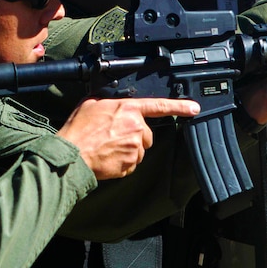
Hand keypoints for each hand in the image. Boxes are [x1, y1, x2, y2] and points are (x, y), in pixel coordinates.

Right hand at [57, 97, 200, 179]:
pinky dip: (122, 163)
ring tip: (107, 148)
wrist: (72, 154)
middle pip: (146, 134)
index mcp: (128, 109)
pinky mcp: (130, 164)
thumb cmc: (78, 129)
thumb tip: (112, 104)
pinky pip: (131, 164)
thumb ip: (108, 103)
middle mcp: (136, 127)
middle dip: (134, 136)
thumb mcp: (91, 104)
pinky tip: (108, 158)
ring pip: (139, 150)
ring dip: (128, 150)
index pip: (160, 106)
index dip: (179, 106)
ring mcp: (135, 148)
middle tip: (113, 137)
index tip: (194, 108)